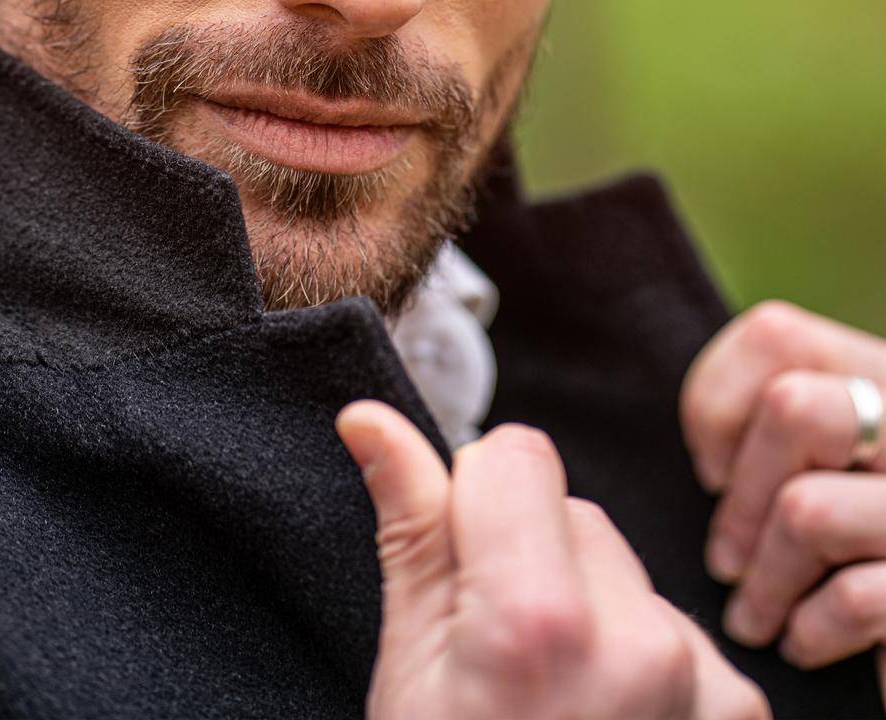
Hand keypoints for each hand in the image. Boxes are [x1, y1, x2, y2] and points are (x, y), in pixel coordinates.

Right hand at [336, 400, 769, 719]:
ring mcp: (700, 680)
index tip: (458, 567)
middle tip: (499, 654)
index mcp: (539, 620)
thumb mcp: (409, 674)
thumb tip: (373, 421)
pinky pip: (677, 628)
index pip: (519, 454)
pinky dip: (642, 658)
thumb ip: (411, 530)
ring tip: (554, 698)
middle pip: (575, 510)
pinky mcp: (739, 711)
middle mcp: (639, 641)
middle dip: (529, 555)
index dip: (473, 500)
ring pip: (626, 568)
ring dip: (590, 606)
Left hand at [679, 299, 885, 703]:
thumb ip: (778, 422)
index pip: (776, 335)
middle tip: (724, 560)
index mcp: (881, 375)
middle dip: (739, 498)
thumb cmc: (853, 543)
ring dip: (762, 580)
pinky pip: (853, 600)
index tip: (712, 471)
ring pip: (808, 510)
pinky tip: (800, 642)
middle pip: (792, 410)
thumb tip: (701, 452)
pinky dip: (809, 630)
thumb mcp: (828, 456)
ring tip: (751, 616)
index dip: (718, 403)